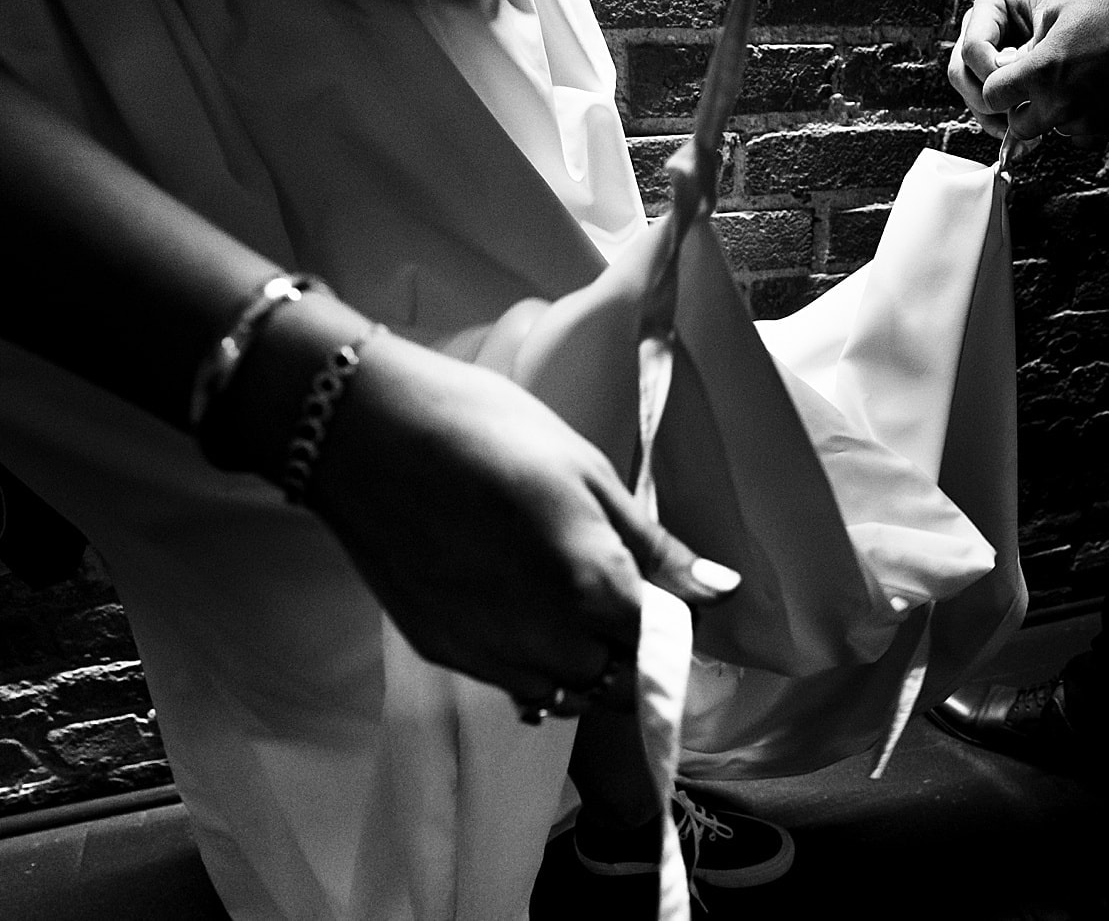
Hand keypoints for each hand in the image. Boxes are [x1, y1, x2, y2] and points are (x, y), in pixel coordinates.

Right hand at [305, 331, 738, 711]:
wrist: (368, 434)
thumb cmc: (490, 432)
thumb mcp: (588, 473)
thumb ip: (655, 547)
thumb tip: (721, 589)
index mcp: (595, 589)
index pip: (662, 648)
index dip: (674, 630)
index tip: (672, 605)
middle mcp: (548, 641)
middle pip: (617, 684)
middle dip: (634, 656)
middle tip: (625, 603)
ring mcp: (490, 655)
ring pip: (565, 695)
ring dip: (586, 669)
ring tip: (575, 610)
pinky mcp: (444, 652)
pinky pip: (512, 686)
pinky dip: (535, 667)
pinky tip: (526, 618)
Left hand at [950, 0, 1108, 142]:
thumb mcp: (1057, 9)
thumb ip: (1027, 44)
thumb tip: (1011, 64)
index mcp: (1040, 72)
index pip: (992, 97)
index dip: (997, 86)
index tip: (1006, 80)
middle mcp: (1060, 104)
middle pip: (1019, 126)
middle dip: (1021, 108)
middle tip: (1036, 87)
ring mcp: (1087, 120)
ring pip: (1052, 130)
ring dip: (1054, 113)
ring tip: (1074, 82)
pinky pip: (1082, 136)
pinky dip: (1082, 120)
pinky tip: (1094, 94)